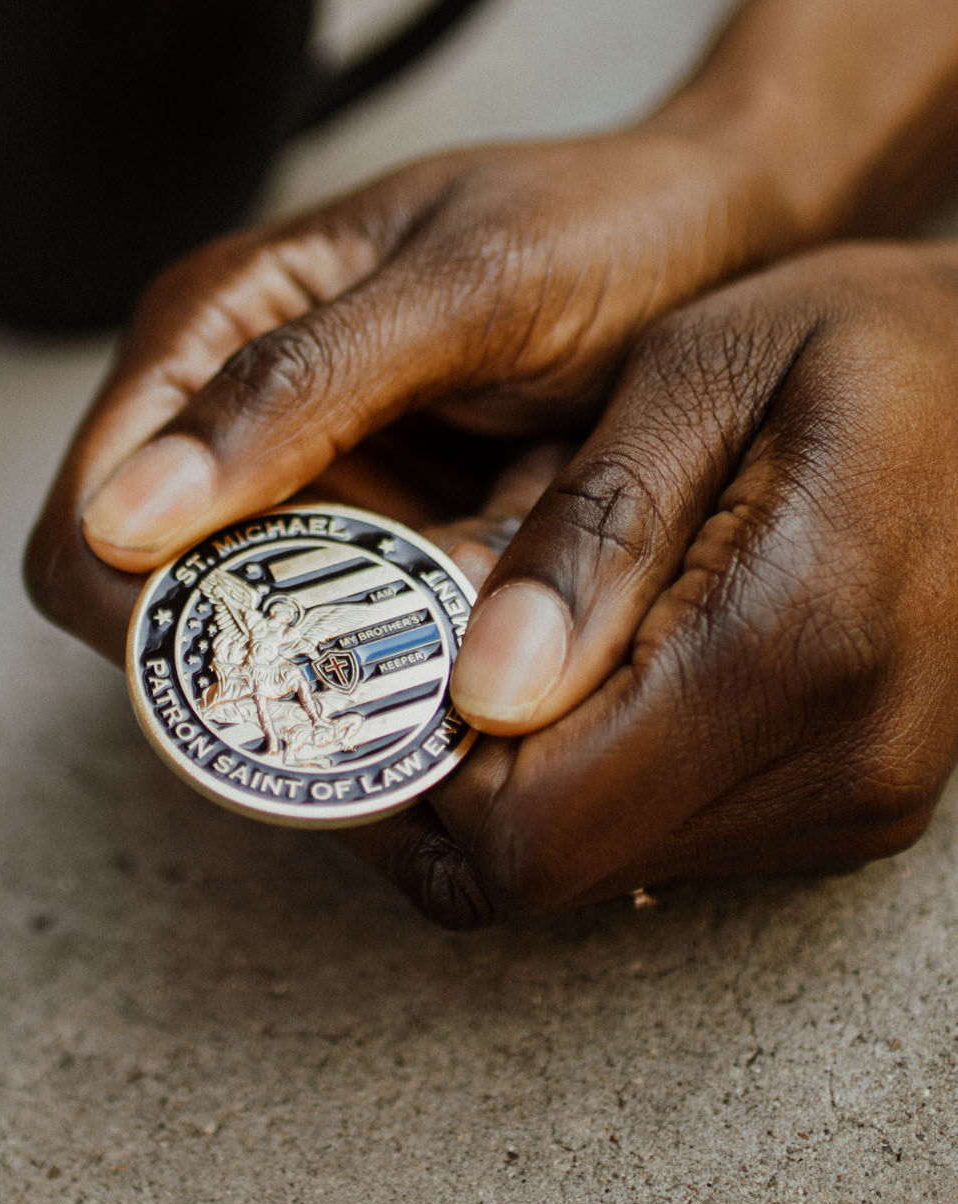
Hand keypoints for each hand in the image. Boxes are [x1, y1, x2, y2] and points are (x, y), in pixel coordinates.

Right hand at [25, 121, 795, 631]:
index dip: (148, 622)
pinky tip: (517, 606)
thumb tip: (127, 516)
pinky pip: (378, 634)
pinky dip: (435, 646)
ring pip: (283, 637)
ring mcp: (318, 483)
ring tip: (491, 609)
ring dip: (370, 657)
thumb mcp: (467, 288)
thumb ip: (302, 386)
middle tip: (408, 666)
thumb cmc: (607, 224)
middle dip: (276, 657)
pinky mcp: (398, 535)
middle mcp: (237, 412)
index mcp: (212, 325)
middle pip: (172, 606)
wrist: (733, 235)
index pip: (88, 526)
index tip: (270, 677)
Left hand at [393, 243, 957, 919]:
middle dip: (439, 764)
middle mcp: (835, 761)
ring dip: (510, 762)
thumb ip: (594, 529)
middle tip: (392, 635)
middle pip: (545, 863)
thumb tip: (483, 692)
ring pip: (596, 859)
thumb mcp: (702, 370)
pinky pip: (662, 827)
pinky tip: (577, 648)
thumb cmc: (856, 339)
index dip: (404, 768)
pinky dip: (588, 759)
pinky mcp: (850, 802)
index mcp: (791, 642)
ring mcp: (853, 799)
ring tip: (490, 623)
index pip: (529, 826)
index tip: (347, 664)